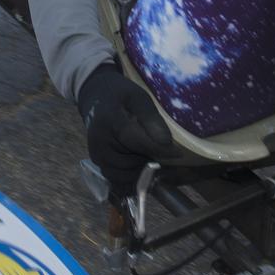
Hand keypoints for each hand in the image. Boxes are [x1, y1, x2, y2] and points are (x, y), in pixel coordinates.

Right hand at [77, 65, 177, 197]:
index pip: (136, 141)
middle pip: (131, 161)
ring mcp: (97, 155)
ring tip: (153, 157)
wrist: (97, 98)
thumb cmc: (121, 95)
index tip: (177, 154)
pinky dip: (132, 177)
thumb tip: (166, 143)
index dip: (158, 150)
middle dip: (151, 160)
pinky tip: (142, 165)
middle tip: (165, 154)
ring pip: (125, 175)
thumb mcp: (139, 98)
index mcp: (109, 120)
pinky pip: (118, 179)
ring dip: (142, 170)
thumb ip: (152, 119)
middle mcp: (99, 141)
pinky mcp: (98, 163)